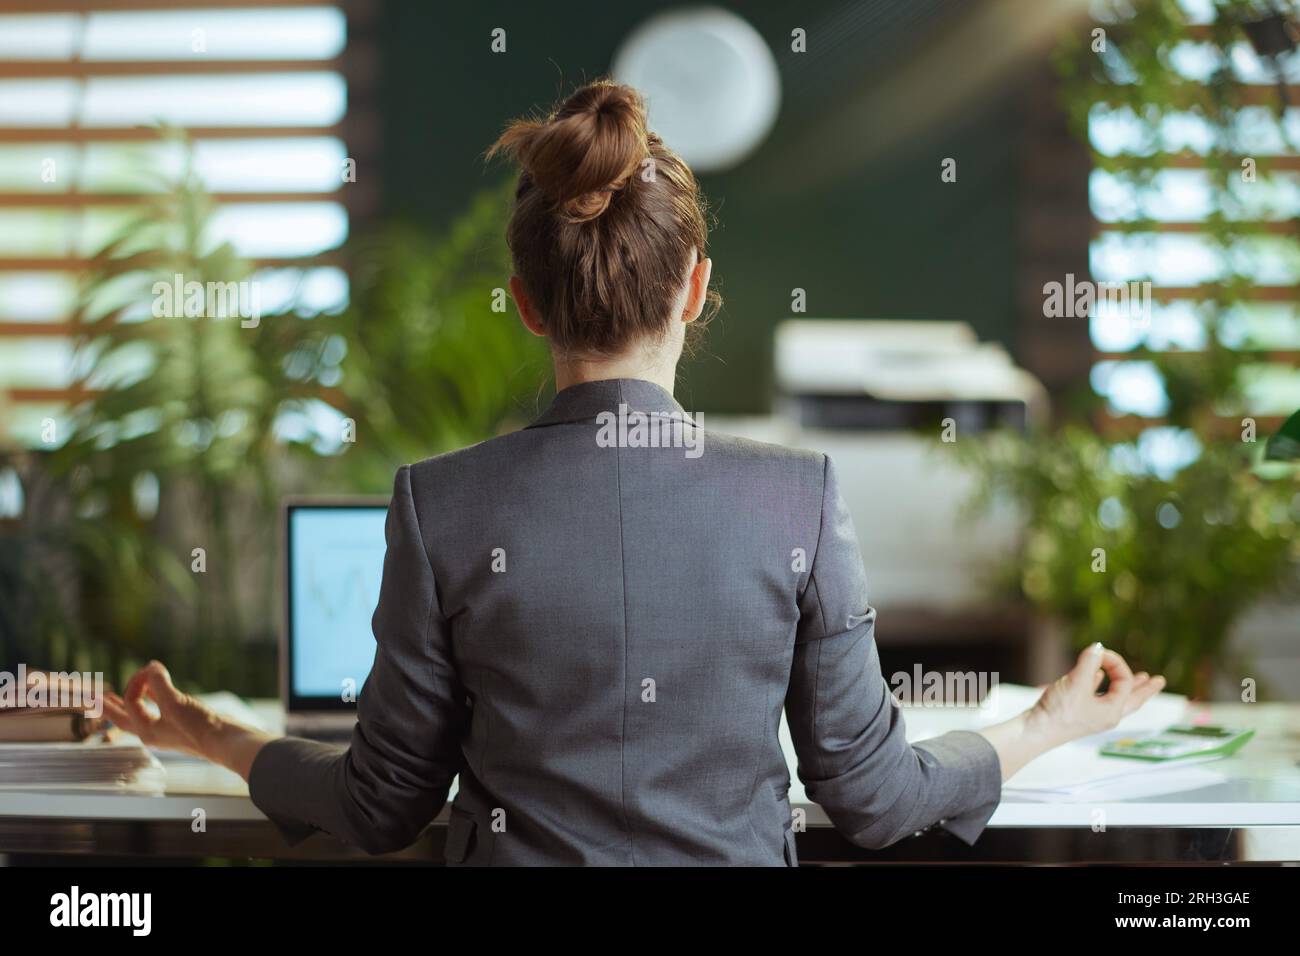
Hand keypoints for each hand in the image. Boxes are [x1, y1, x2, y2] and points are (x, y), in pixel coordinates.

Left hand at [103, 660, 221, 757]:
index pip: (131, 701)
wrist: (227, 742)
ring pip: (142, 712)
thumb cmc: (200, 728)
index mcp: (146, 731)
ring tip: (121, 693)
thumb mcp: (176, 702)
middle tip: (95, 697)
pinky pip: (161, 708)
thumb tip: (151, 666)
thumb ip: (159, 683)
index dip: (137, 682)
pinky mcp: (183, 723)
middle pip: (123, 718)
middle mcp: (154, 731)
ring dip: (132, 700)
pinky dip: (155, 697)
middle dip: (109, 706)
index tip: (152, 669)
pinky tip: (158, 690)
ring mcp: (168, 728)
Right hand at [1026, 643, 1165, 748]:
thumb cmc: (1058, 712)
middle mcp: (1107, 715)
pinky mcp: (1079, 712)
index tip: (1099, 652)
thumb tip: (1097, 648)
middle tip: (1159, 680)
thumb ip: (1088, 663)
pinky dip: (1101, 685)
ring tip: (1140, 679)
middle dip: (1145, 688)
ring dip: (1126, 686)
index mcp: (1112, 711)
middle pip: (1133, 699)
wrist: (1036, 731)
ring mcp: (1093, 715)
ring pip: (1116, 697)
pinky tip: (1098, 677)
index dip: (1116, 662)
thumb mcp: (1075, 683)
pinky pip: (1097, 696)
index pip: (1125, 681)